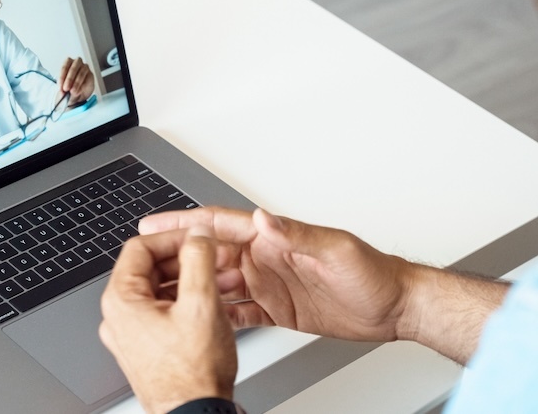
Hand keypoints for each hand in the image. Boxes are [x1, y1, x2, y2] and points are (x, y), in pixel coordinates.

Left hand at [58, 57, 94, 105]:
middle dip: (69, 79)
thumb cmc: (70, 84)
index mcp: (68, 62)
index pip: (64, 68)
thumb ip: (63, 88)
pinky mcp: (91, 75)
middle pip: (73, 69)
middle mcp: (77, 62)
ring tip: (72, 92)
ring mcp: (85, 67)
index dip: (61, 78)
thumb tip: (63, 92)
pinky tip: (78, 92)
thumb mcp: (64, 86)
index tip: (60, 87)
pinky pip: (87, 80)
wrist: (80, 90)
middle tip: (66, 89)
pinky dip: (82, 87)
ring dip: (76, 84)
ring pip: (81, 74)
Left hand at [99, 227, 236, 413]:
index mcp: (121, 301)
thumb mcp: (201, 303)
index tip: (198, 237)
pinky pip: (165, 313)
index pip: (140, 247)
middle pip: (151, 268)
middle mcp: (120, 317)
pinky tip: (215, 303)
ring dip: (192, 280)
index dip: (174, 237)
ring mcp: (132, 335)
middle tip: (216, 257)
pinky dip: (188, 302)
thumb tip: (197, 235)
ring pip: (161, 291)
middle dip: (188, 260)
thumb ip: (198, 260)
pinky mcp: (147, 349)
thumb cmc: (193, 374)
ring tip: (224, 280)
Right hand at [139, 207, 413, 342]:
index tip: (154, 223)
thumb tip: (263, 218)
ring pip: (217, 283)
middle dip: (176, 256)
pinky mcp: (276, 309)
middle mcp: (267, 258)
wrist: (394, 306)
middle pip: (209, 255)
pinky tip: (195, 319)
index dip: (185, 223)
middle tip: (143, 262)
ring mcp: (269, 284)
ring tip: (158, 291)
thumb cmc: (373, 274)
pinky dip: (214, 313)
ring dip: (189, 285)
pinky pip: (237, 311)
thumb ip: (297, 234)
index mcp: (274, 239)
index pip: (220, 226)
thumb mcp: (335, 250)